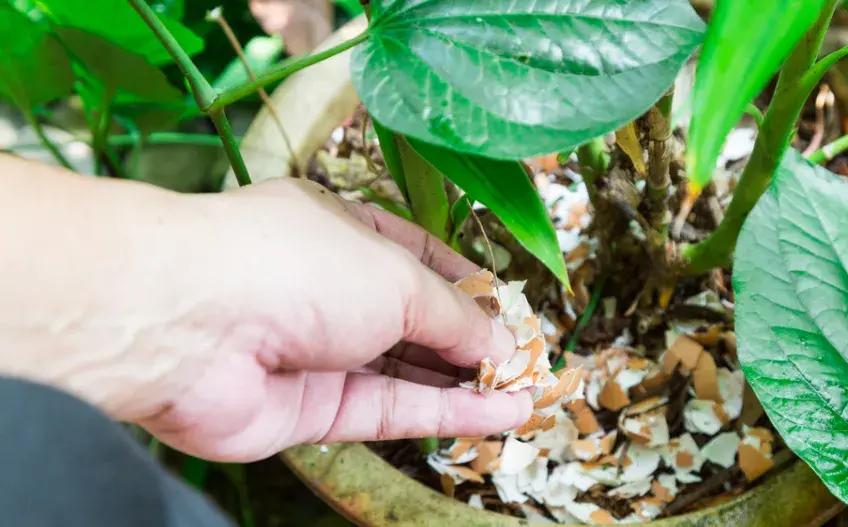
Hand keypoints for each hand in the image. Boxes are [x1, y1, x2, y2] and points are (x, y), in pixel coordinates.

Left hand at [135, 178, 531, 461]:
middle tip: (528, 361)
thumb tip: (501, 342)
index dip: (468, 283)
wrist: (188, 323)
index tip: (513, 308)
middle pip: (412, 318)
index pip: (417, 255)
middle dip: (472, 340)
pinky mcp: (308, 408)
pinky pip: (387, 410)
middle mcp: (326, 289)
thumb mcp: (395, 273)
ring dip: (467, 382)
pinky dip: (443, 413)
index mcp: (339, 230)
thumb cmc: (294, 263)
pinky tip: (497, 413)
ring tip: (528, 393)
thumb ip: (452, 313)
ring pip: (404, 371)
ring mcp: (315, 351)